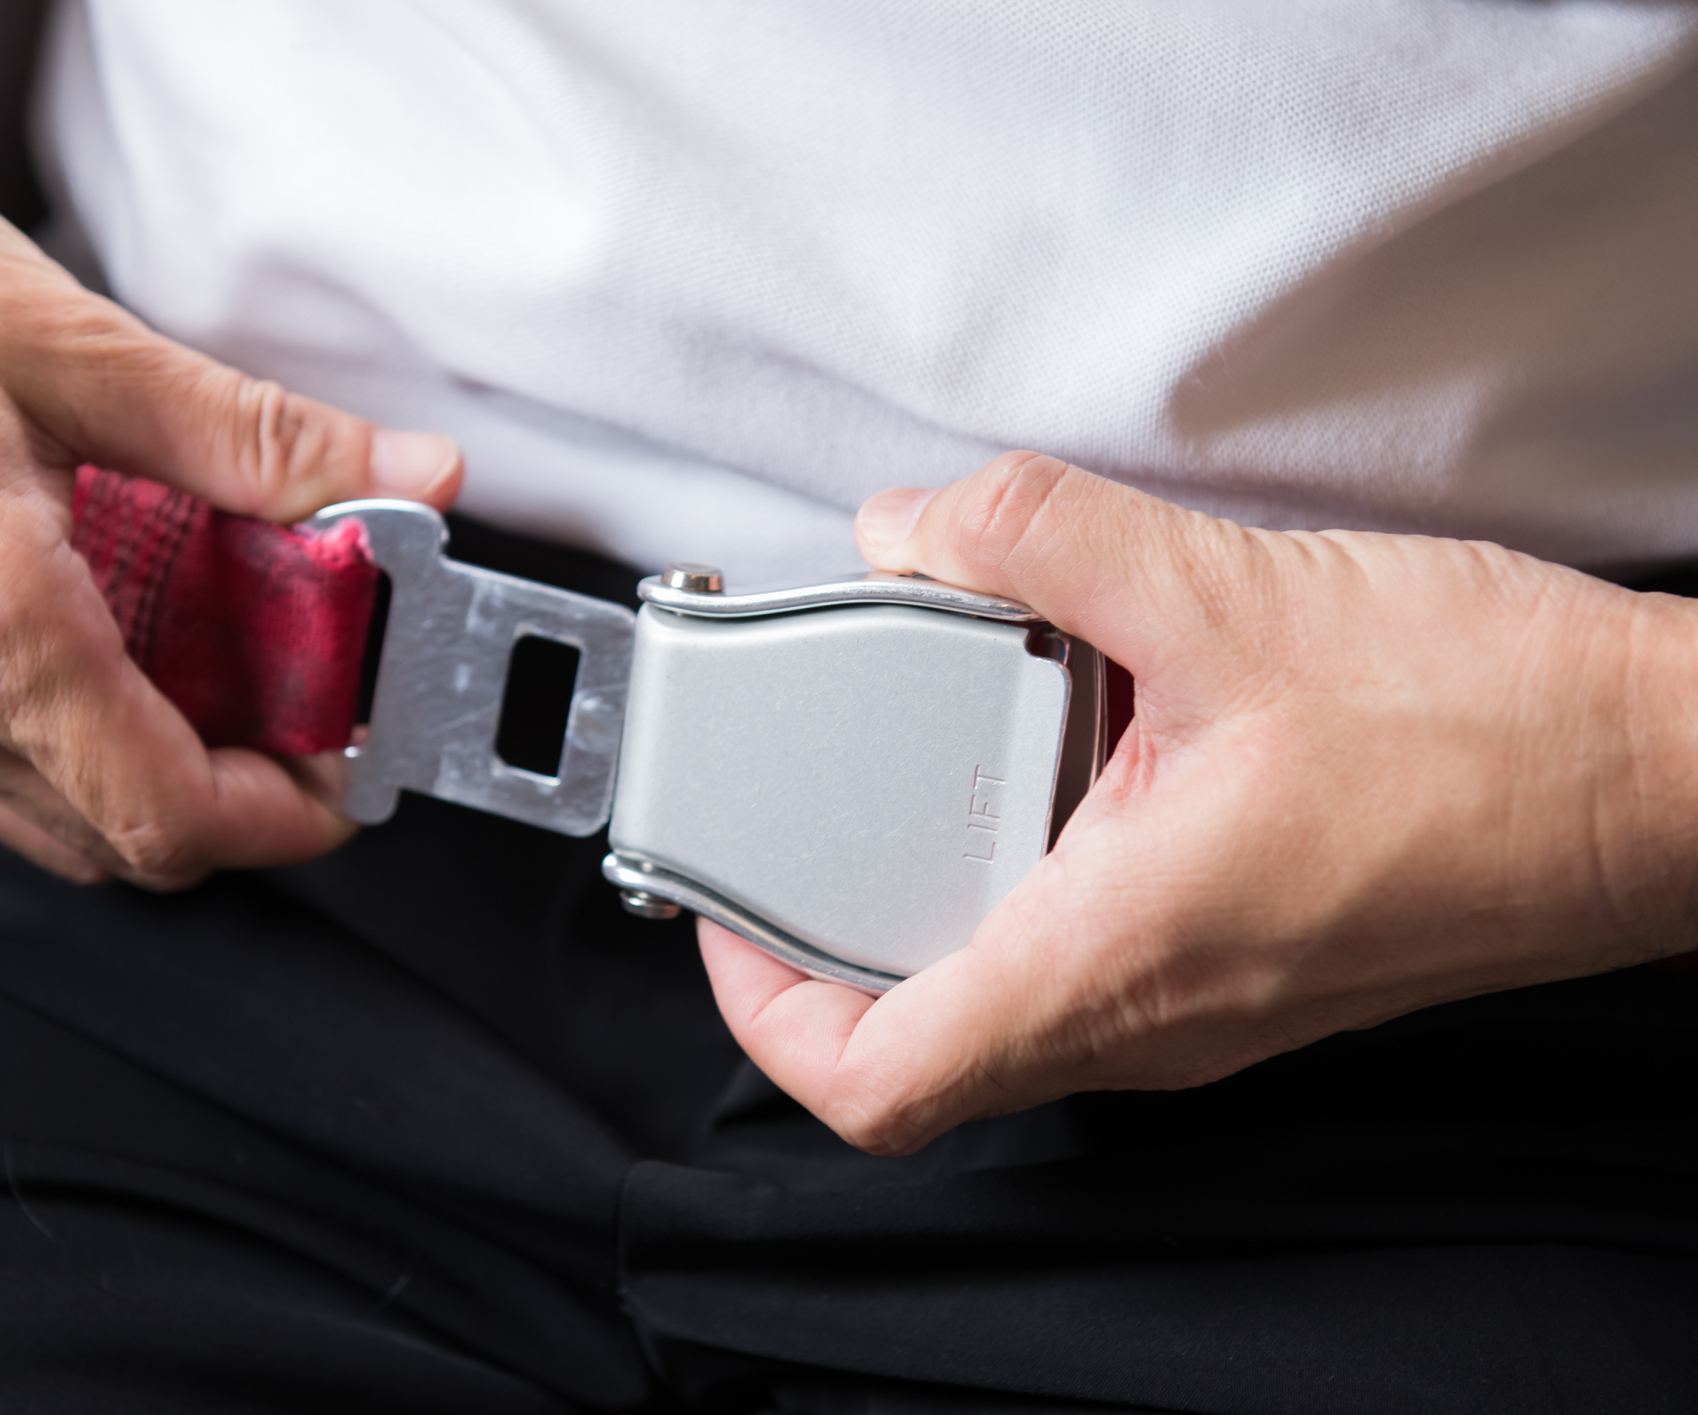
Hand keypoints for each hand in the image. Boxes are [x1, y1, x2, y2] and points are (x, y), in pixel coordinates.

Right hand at [0, 6, 459, 885]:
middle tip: (312, 699)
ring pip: (47, 808)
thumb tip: (397, 482)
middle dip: (240, 795)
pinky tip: (126, 619)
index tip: (354, 767)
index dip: (291, 815)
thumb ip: (256, 439)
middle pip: (117, 838)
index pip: (169, 813)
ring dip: (160, 765)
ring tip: (233, 656)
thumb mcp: (73, 341)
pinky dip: (83, 723)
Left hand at [701, 452, 1697, 1153]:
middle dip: (829, 940)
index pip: (878, 1078)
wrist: (1670, 777)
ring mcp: (1207, 1007)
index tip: (725, 917)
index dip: (761, 1010)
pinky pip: (1092, 959)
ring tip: (910, 774)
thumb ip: (1041, 540)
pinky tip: (1056, 755)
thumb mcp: (1233, 594)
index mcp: (1121, 954)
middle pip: (922, 1043)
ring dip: (933, 900)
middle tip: (796, 829)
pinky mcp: (1250, 966)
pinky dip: (1030, 875)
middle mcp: (1154, 1016)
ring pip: (1005, 1003)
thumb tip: (916, 524)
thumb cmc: (1501, 728)